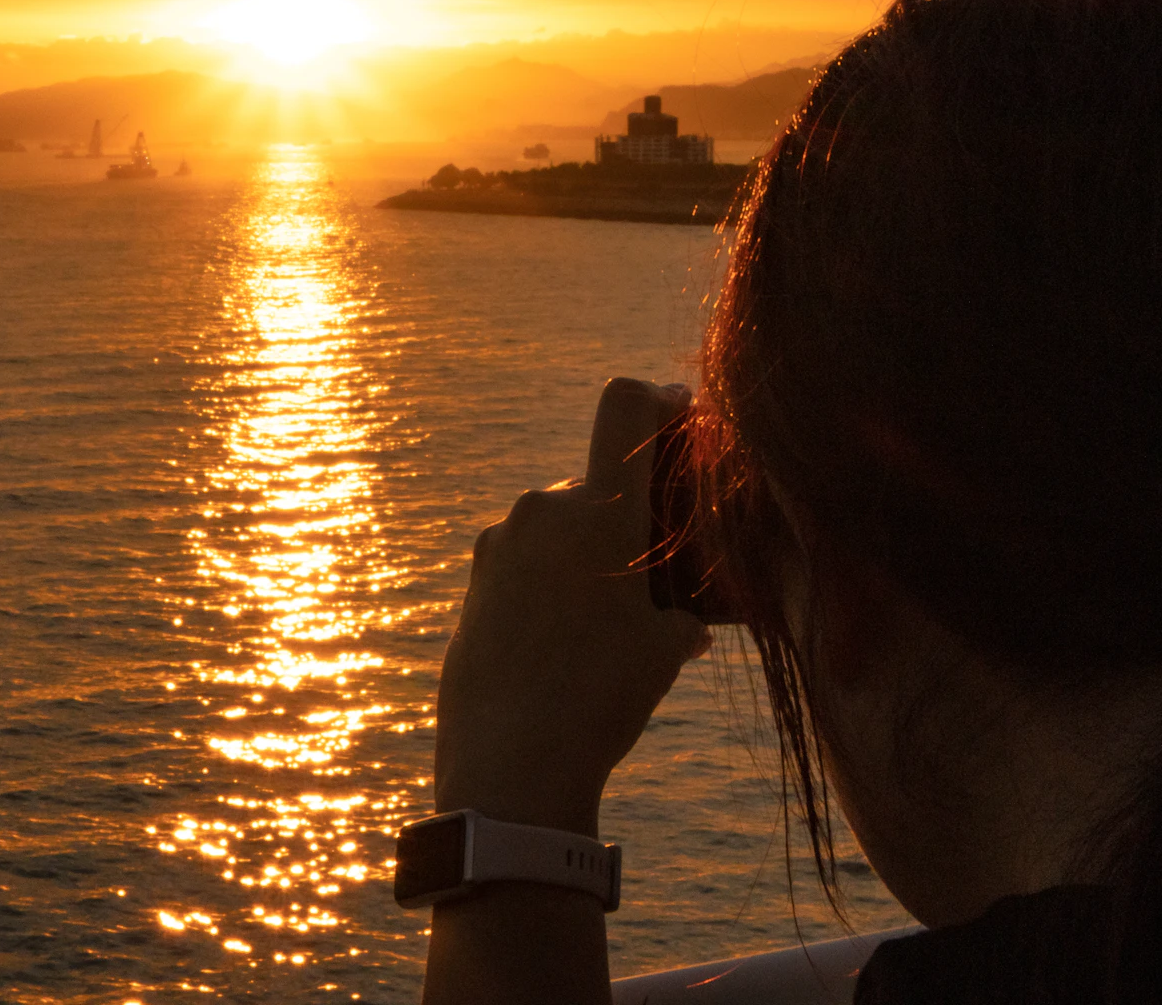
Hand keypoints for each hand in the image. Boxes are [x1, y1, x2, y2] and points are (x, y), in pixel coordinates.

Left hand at [434, 378, 709, 836]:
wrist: (510, 762)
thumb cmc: (602, 697)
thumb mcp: (665, 651)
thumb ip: (681, 616)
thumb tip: (687, 624)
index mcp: (596, 509)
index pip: (626, 408)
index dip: (659, 399)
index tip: (681, 412)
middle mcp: (541, 512)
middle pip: (595, 485)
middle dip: (627, 516)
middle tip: (659, 568)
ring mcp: (498, 547)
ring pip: (558, 529)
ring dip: (587, 556)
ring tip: (614, 621)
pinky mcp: (474, 585)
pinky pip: (526, 565)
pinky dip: (553, 584)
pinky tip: (570, 642)